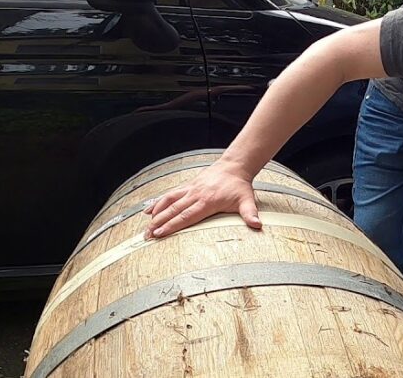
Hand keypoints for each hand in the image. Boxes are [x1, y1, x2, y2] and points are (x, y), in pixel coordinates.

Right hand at [143, 162, 261, 238]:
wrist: (234, 166)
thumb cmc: (239, 185)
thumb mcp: (247, 200)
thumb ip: (250, 213)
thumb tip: (257, 224)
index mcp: (207, 201)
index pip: (187, 216)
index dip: (173, 225)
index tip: (161, 234)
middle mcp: (196, 194)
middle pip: (174, 211)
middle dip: (159, 224)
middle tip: (147, 236)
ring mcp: (190, 189)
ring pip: (169, 202)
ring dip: (156, 214)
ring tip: (145, 227)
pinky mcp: (188, 186)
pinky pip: (170, 194)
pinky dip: (158, 202)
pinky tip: (149, 211)